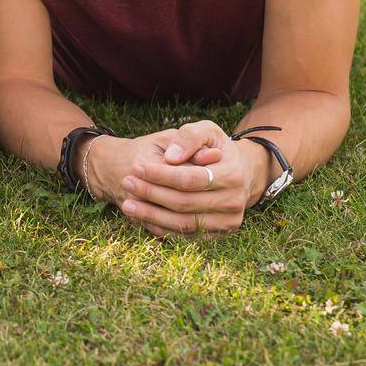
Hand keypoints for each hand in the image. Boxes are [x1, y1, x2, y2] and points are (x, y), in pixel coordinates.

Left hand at [114, 120, 258, 237]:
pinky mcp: (217, 234)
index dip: (161, 174)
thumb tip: (171, 157)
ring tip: (127, 205)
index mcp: (233, 174)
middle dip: (152, 193)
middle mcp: (233, 202)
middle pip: (184, 202)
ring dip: (152, 215)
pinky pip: (185, 235)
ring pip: (183, 223)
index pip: (190, 178)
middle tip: (127, 182)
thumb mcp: (207, 131)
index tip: (137, 167)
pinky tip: (143, 217)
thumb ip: (189, 137)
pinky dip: (162, 228)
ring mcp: (227, 221)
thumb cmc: (215, 148)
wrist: (238, 172)